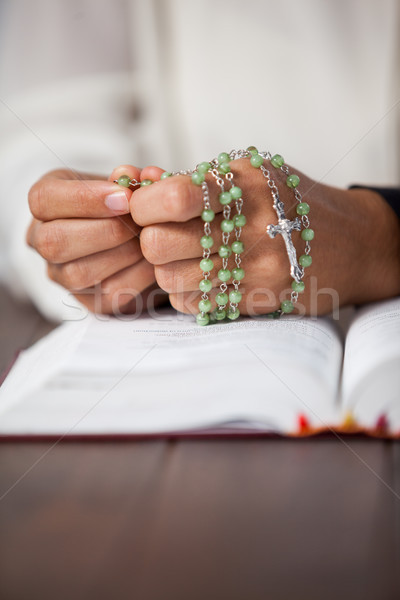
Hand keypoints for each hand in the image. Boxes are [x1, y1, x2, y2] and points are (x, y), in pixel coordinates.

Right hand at [27, 166, 161, 313]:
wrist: (141, 238)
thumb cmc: (125, 203)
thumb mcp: (123, 183)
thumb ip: (128, 178)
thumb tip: (129, 176)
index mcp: (45, 202)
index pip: (44, 200)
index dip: (84, 198)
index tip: (124, 198)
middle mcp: (42, 240)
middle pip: (54, 242)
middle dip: (105, 231)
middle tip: (139, 223)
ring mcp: (61, 275)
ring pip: (77, 273)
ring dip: (121, 255)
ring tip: (149, 241)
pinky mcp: (87, 300)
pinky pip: (106, 295)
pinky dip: (136, 277)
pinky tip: (154, 262)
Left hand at [130, 157, 399, 316]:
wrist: (348, 244)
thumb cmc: (289, 203)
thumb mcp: (251, 175)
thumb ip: (196, 181)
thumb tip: (138, 187)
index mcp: (245, 184)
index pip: (169, 199)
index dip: (142, 206)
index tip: (145, 208)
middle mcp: (250, 228)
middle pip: (158, 244)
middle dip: (150, 239)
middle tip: (164, 234)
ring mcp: (254, 269)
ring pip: (169, 278)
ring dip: (167, 268)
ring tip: (187, 256)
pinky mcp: (255, 300)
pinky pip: (191, 303)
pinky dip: (186, 291)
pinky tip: (206, 276)